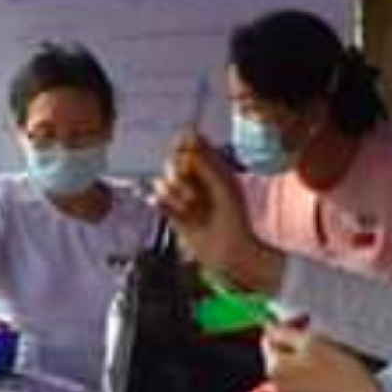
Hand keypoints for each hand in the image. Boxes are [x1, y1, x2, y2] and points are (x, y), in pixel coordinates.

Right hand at [155, 135, 282, 293]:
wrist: (229, 253)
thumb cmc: (234, 219)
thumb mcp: (223, 186)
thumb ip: (205, 162)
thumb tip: (188, 138)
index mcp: (211, 167)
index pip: (189, 143)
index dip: (182, 145)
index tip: (184, 156)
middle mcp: (195, 178)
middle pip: (171, 161)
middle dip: (177, 174)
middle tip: (192, 192)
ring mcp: (183, 195)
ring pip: (162, 181)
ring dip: (175, 195)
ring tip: (192, 209)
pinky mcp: (172, 213)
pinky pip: (157, 200)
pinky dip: (166, 206)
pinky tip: (181, 214)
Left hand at [265, 323, 385, 391]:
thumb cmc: (343, 374)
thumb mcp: (313, 342)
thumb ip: (286, 332)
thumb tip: (270, 328)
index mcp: (274, 369)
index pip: (270, 338)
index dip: (289, 324)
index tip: (305, 320)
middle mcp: (275, 389)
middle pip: (281, 357)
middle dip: (297, 346)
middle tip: (321, 341)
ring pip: (292, 375)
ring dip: (304, 365)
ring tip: (330, 363)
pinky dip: (312, 383)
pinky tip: (331, 382)